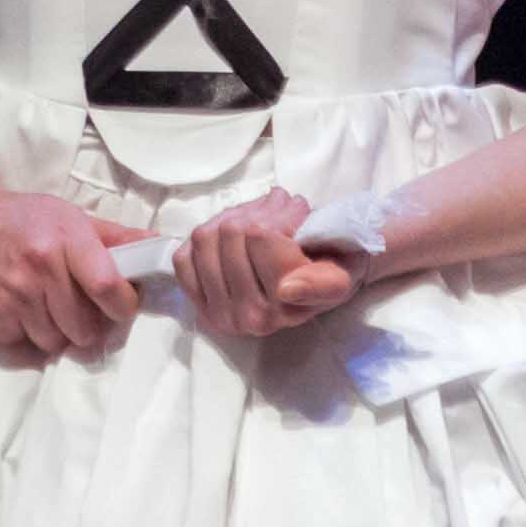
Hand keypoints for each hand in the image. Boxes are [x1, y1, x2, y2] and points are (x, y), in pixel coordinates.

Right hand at [0, 173, 141, 367]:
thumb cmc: (5, 214)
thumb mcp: (59, 213)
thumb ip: (111, 235)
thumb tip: (160, 246)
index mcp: (63, 235)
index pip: (110, 287)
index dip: (123, 306)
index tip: (119, 306)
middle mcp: (40, 266)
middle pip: (87, 327)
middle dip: (88, 325)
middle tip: (75, 309)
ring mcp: (11, 296)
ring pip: (56, 342)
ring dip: (55, 333)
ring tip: (41, 307)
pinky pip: (24, 347)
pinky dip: (24, 336)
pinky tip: (15, 311)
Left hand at [164, 186, 363, 341]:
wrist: (318, 288)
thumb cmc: (334, 270)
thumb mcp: (342, 273)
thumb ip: (321, 283)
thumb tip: (286, 288)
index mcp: (285, 308)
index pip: (260, 236)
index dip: (280, 212)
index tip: (299, 210)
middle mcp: (251, 318)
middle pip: (231, 233)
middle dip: (256, 210)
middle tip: (277, 207)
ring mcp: (222, 316)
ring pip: (205, 239)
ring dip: (230, 217)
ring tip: (257, 219)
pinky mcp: (201, 308)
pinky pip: (183, 259)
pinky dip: (203, 239)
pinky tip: (229, 238)